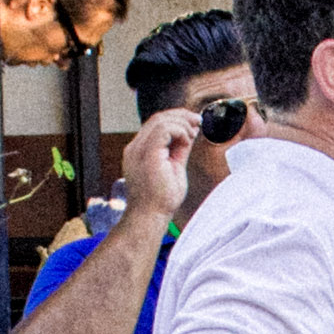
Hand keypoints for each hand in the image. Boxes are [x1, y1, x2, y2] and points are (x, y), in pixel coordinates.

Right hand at [118, 95, 210, 226]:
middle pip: (157, 118)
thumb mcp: (174, 167)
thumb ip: (179, 149)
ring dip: (182, 123)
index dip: (176, 119)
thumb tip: (190, 132)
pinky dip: (179, 130)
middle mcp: (135, 148)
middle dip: (180, 116)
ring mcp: (138, 150)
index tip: (193, 124)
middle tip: (197, 121)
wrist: (150, 217)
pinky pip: (164, 129)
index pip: (155, 125)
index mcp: (139, 151)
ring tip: (193, 134)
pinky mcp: (147, 154)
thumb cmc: (161, 200)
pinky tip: (187, 139)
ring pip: (160, 120)